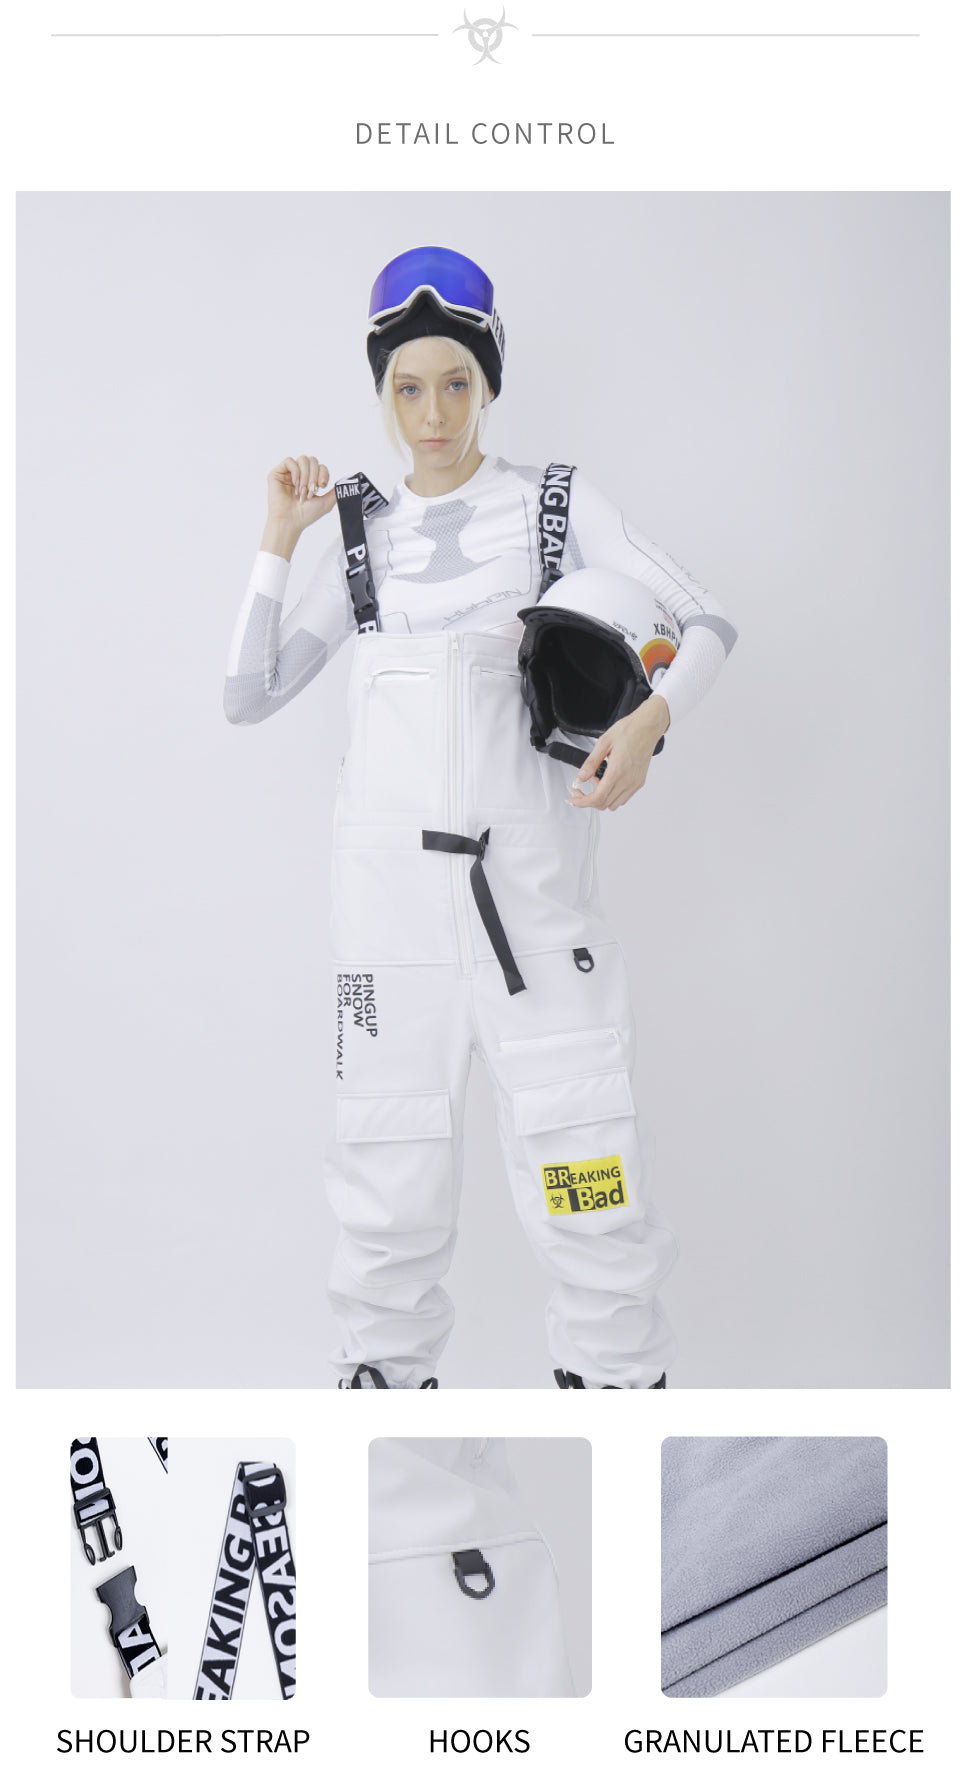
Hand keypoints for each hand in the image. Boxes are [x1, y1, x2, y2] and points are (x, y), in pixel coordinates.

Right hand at [266, 455, 336, 526]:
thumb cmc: (306, 515)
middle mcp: (299, 475)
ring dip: (305, 476)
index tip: (322, 486)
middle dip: (314, 476)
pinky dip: (295, 471)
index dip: (323, 473)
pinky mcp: (277, 473)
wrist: (290, 522)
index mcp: (310, 480)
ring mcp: (288, 473)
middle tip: (311, 491)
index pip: (320, 466)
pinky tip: (295, 484)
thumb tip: (344, 481)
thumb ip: (335, 491)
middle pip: (312, 460)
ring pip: (302, 459)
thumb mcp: (326, 503)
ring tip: (302, 491)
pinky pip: (289, 461)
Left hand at [567, 696, 670, 810]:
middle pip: (603, 804)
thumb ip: (590, 764)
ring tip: (596, 780)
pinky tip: (607, 781)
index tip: (573, 798)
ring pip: (613, 804)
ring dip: (601, 798)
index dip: (582, 802)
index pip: (597, 798)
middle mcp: (628, 780)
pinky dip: (611, 795)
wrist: (648, 726)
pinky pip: (623, 798)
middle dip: (588, 799)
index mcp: (617, 771)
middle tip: (581, 787)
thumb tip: (579, 779)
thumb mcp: (603, 743)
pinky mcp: (639, 782)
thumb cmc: (629, 730)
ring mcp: (635, 783)